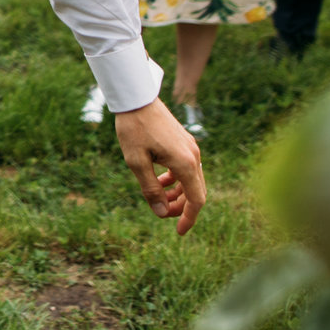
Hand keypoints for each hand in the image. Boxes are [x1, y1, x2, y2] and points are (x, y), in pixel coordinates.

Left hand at [112, 99, 205, 235]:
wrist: (137, 98)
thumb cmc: (134, 128)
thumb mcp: (136, 162)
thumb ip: (150, 189)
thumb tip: (162, 213)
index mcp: (184, 162)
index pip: (196, 200)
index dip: (189, 218)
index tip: (179, 232)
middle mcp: (193, 156)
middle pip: (196, 192)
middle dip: (181, 207)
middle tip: (161, 213)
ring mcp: (190, 148)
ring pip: (192, 181)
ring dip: (178, 194)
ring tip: (157, 198)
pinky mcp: (184, 142)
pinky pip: (186, 168)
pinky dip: (176, 180)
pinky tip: (159, 180)